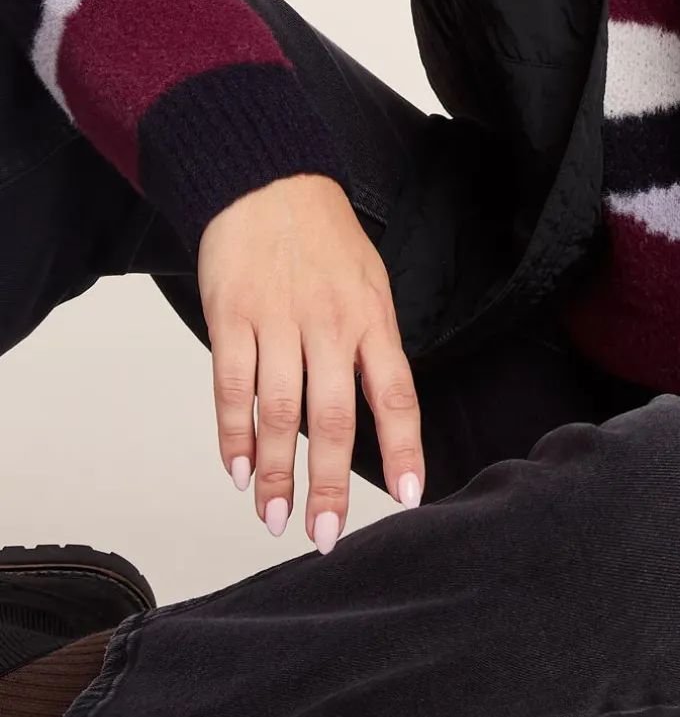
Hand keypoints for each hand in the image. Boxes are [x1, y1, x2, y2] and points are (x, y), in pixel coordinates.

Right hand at [197, 173, 424, 550]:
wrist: (271, 182)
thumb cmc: (328, 241)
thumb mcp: (371, 286)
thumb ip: (372, 348)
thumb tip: (378, 415)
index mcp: (373, 319)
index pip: (396, 394)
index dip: (405, 449)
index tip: (410, 498)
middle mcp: (330, 325)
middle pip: (332, 417)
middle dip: (330, 483)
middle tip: (325, 534)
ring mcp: (278, 322)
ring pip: (277, 412)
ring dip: (274, 472)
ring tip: (275, 516)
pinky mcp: (232, 318)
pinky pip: (231, 387)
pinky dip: (232, 435)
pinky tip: (236, 470)